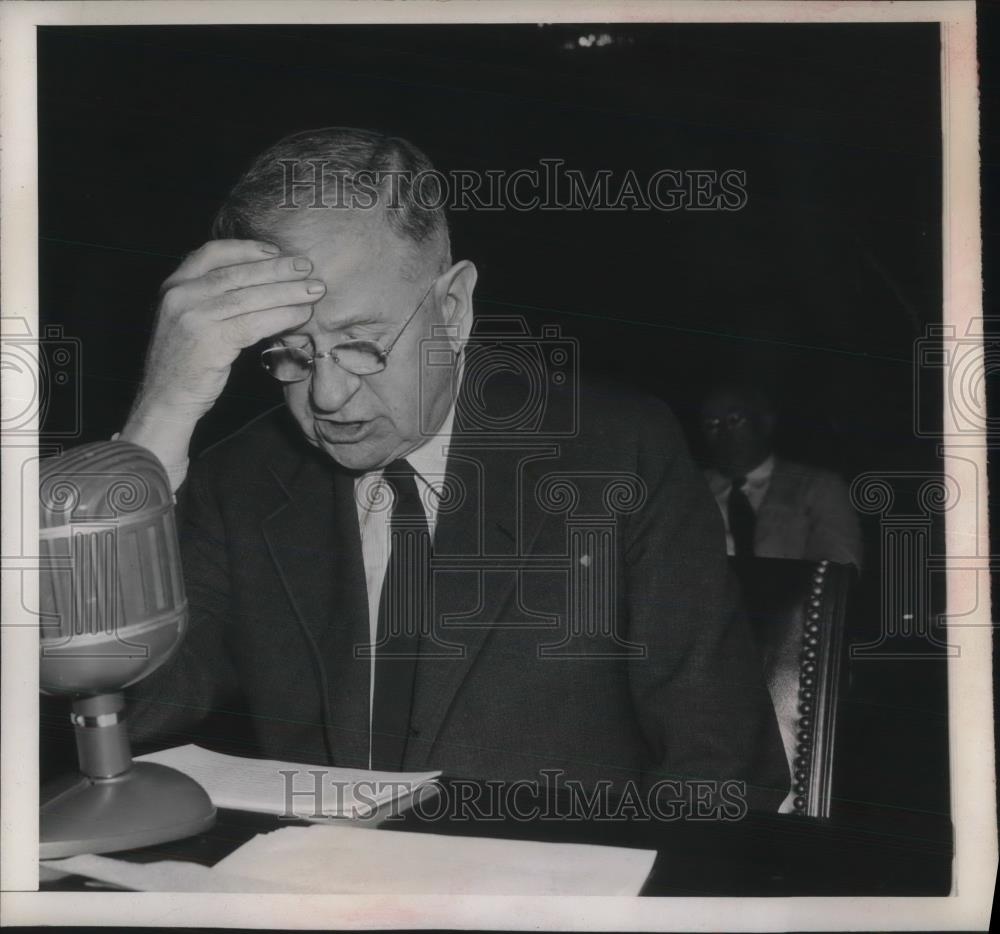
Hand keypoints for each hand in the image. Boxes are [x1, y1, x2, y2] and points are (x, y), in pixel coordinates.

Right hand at [121, 239, 324, 470]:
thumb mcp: (190, 319)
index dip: (248, 249)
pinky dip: (282, 316)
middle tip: (308, 267)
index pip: (213, 254)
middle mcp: (180, 296)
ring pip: (250, 297)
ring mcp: (192, 317)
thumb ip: (214, 298)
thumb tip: (263, 282)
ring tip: (314, 291)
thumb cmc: (186, 362)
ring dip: (287, 292)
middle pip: (238, 274)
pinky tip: (301, 315)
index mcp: (174, 285)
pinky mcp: (209, 341)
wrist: (166, 400)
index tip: (276, 251)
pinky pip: (254, 323)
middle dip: (277, 269)